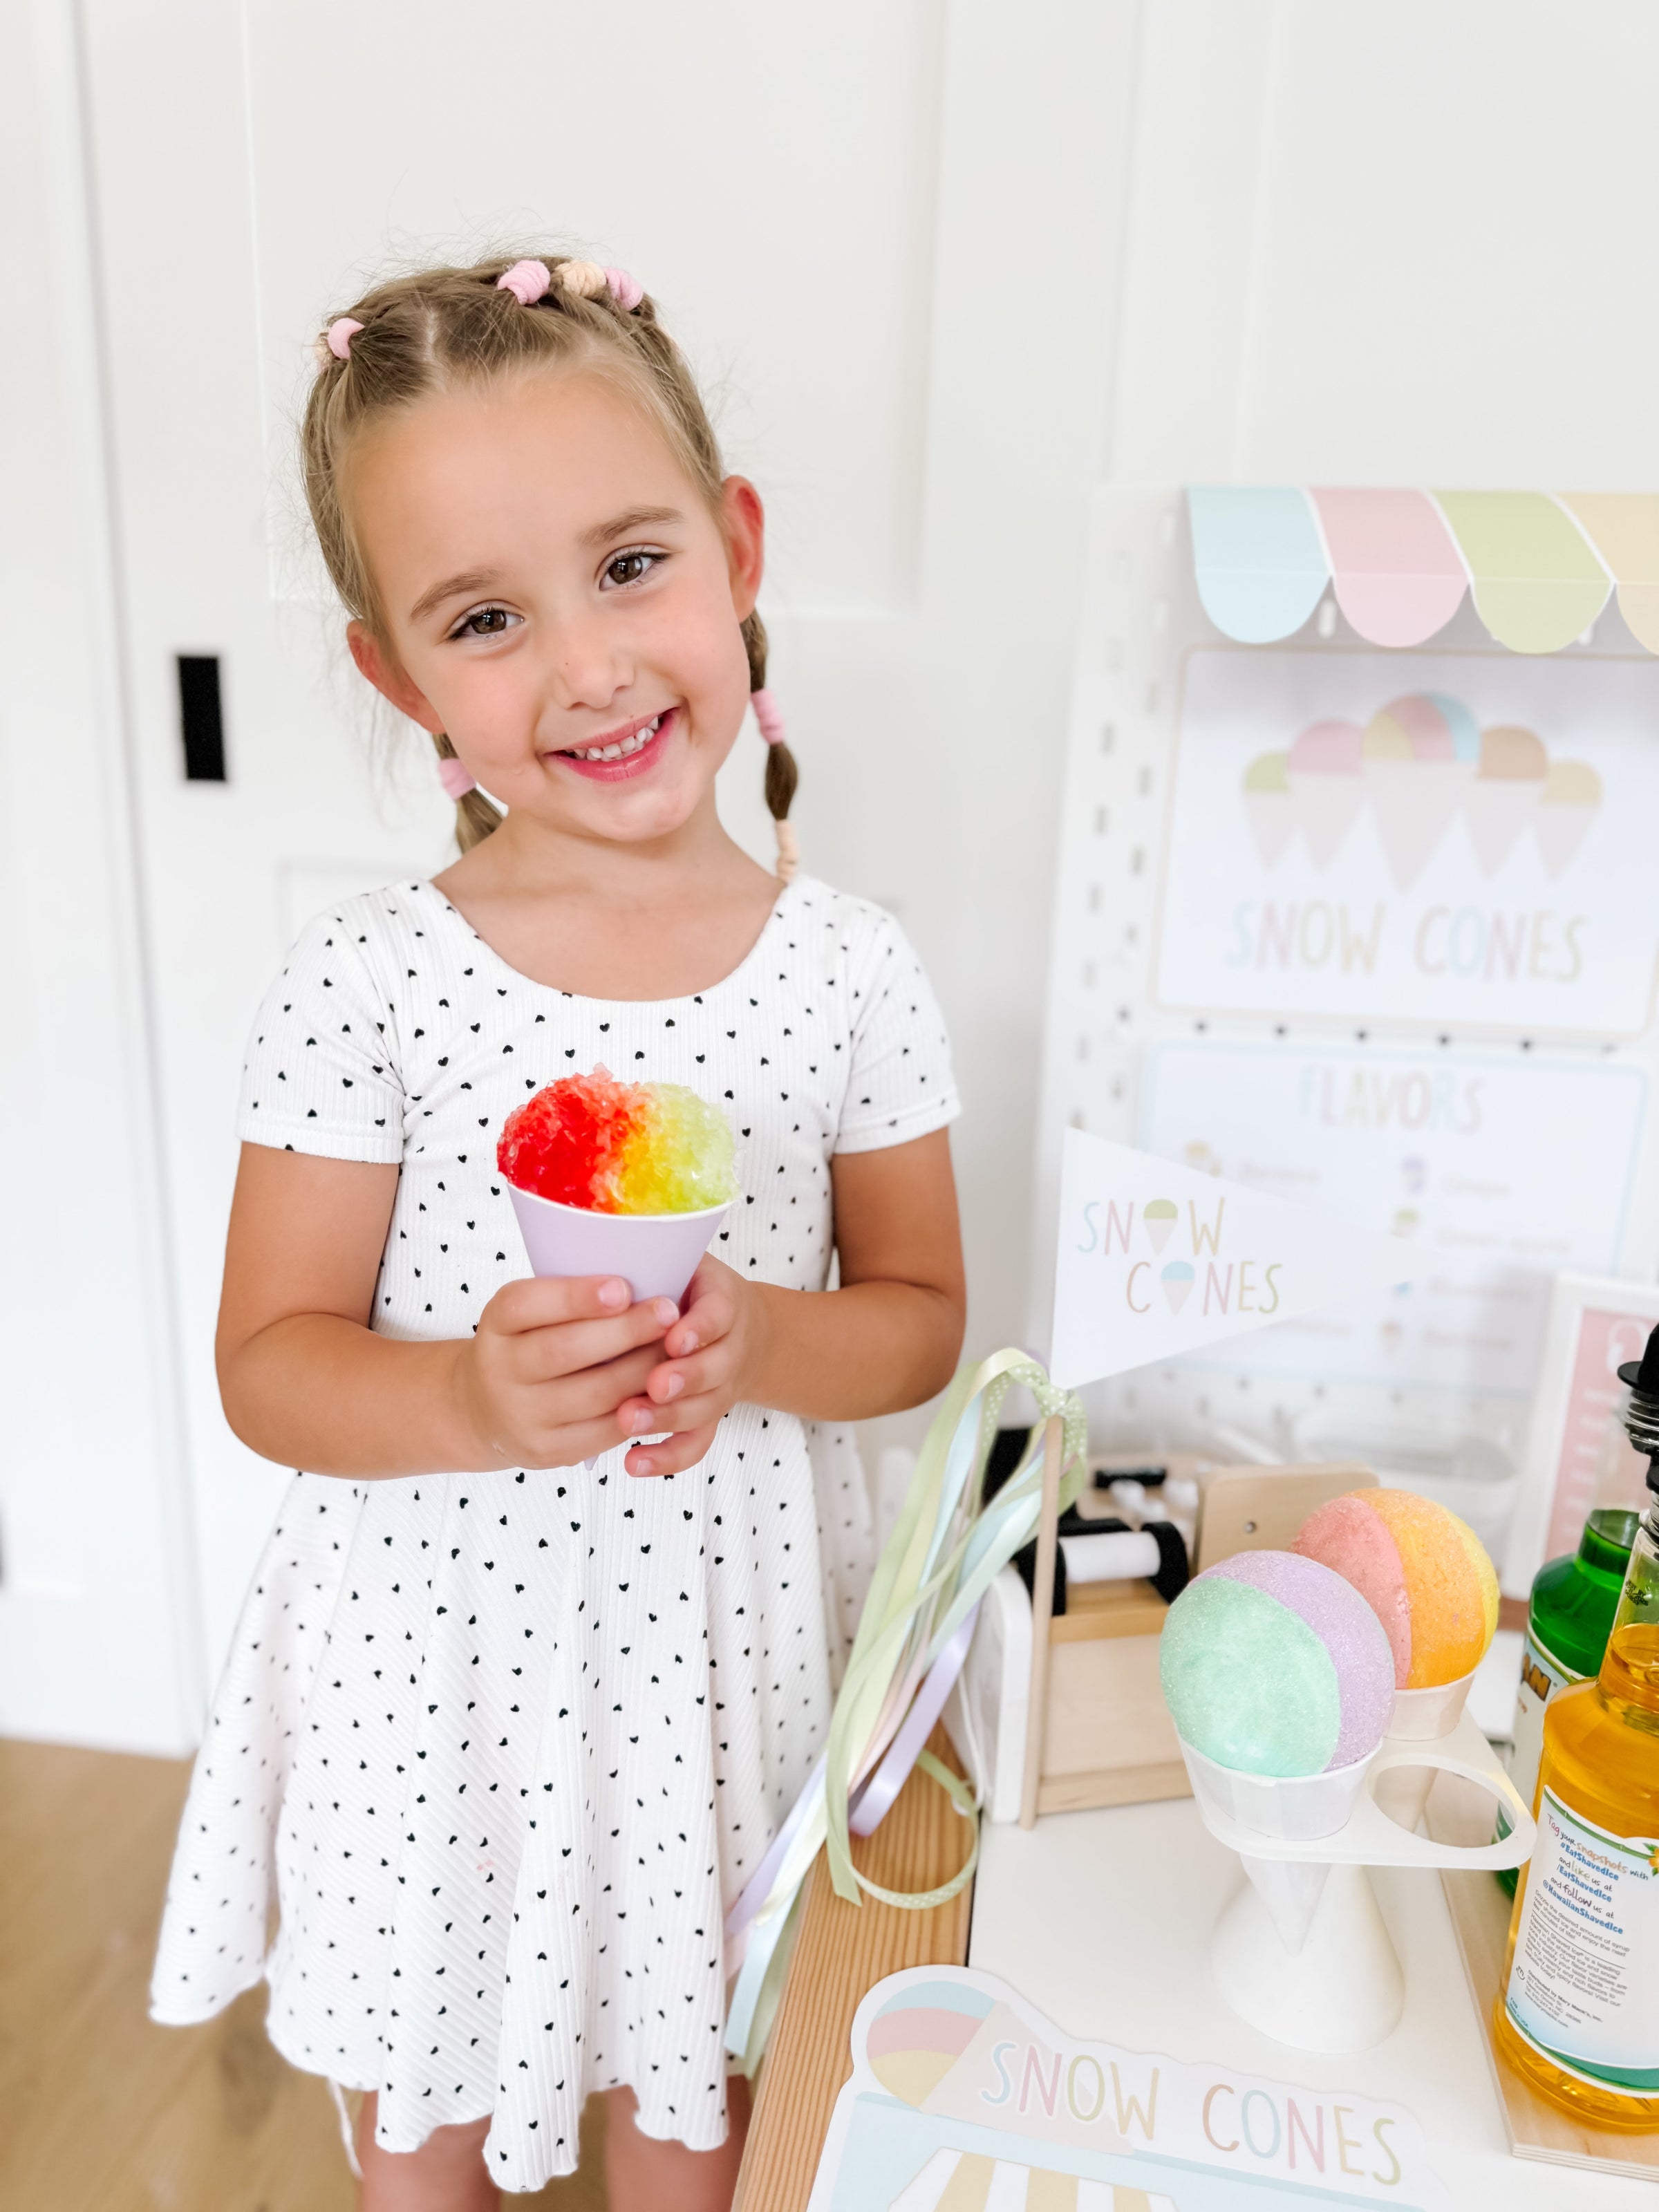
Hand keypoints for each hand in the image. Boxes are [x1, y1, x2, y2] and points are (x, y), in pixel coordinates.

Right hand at [452, 1275, 678, 1468]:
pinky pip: (604, 1430)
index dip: (575, 1296)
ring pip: (594, 1393)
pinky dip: (639, 1406)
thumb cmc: (526, 1344)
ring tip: (675, 1348)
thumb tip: (639, 1278)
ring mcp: (522, 1416)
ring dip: (642, 1368)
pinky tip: (661, 1387)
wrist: (485, 1409)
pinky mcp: (547, 1450)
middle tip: (669, 1312)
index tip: (623, 1286)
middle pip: (564, 1350)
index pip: (527, 1304)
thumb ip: (569, 1297)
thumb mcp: (530, 1313)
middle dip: (624, 1330)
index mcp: (496, 1322)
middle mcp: (500, 1370)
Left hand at [616, 1255, 764, 1477]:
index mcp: (722, 1298)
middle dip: (685, 1379)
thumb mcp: (683, 1259)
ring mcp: (723, 1384)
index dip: (699, 1327)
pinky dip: (668, 1457)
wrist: (736, 1326)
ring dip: (669, 1418)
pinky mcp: (708, 1415)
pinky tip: (634, 1463)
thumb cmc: (688, 1286)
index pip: (719, 1313)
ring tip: (628, 1422)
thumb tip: (596, 1235)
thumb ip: (652, 1254)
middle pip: (717, 1367)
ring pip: (705, 1408)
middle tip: (652, 1387)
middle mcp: (730, 1344)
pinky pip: (697, 1443)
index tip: (675, 1336)